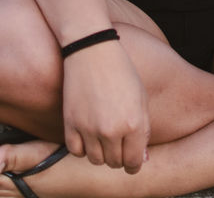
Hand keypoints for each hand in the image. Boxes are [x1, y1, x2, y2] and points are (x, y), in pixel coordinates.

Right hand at [60, 41, 149, 173]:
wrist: (92, 51)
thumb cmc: (121, 72)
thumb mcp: (141, 99)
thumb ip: (143, 130)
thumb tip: (142, 159)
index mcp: (134, 124)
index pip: (135, 161)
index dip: (135, 163)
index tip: (132, 160)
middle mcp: (111, 130)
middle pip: (115, 163)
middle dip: (119, 157)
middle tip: (118, 144)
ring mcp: (89, 128)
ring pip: (96, 160)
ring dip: (101, 153)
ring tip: (103, 138)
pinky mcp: (70, 123)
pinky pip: (76, 151)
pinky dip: (82, 148)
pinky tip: (87, 135)